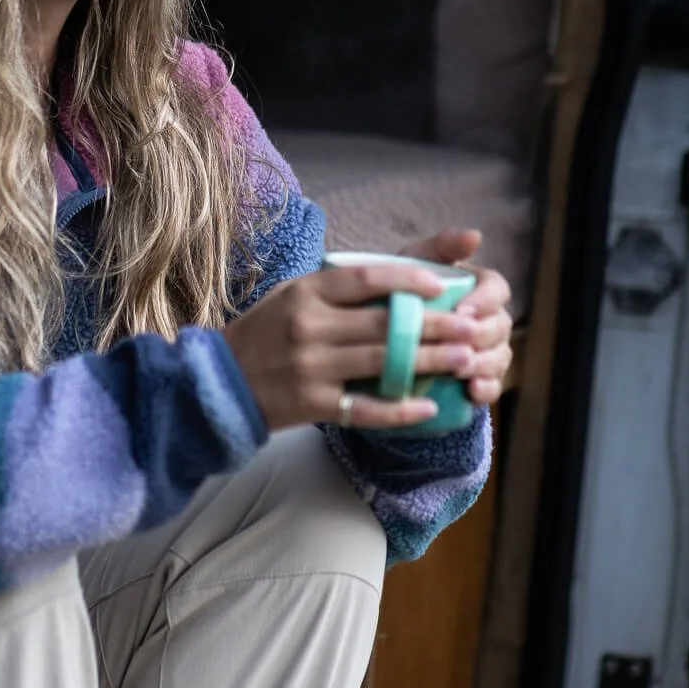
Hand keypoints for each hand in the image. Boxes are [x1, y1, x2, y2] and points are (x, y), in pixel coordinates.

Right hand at [223, 259, 475, 433]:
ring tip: (464, 361)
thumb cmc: (262, 334)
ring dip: (429, 362)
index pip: (364, 278)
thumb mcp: (290, 296)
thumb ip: (334, 287)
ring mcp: (311, 368)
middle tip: (470, 327)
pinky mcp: (312, 404)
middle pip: (384, 323)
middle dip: (434, 325)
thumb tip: (394, 279)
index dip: (407, 279)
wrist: (218, 383)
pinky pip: (364, 407)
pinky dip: (398, 409)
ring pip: (383, 363)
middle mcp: (309, 327)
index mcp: (305, 293)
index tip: (441, 285)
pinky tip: (427, 408)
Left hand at [403, 228, 513, 407]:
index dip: (484, 300)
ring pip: (499, 357)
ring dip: (481, 363)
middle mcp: (492, 318)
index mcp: (481, 288)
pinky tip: (470, 391)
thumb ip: (442, 247)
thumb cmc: (406, 291)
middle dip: (479, 335)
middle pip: (499, 326)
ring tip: (459, 369)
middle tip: (456, 342)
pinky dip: (485, 388)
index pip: (498, 289)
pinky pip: (494, 386)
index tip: (462, 309)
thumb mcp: (416, 264)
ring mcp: (490, 351)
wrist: (385, 334)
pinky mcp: (482, 379)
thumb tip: (475, 235)